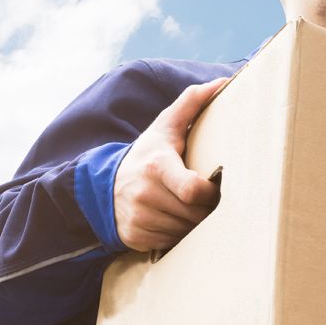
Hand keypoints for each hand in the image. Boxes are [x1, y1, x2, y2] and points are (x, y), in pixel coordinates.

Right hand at [113, 78, 228, 251]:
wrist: (104, 184)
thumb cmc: (146, 154)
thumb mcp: (165, 127)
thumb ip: (191, 104)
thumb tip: (221, 82)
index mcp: (157, 166)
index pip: (193, 190)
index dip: (209, 193)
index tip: (212, 186)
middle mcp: (145, 194)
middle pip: (195, 214)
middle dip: (205, 209)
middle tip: (206, 198)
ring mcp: (139, 218)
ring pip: (185, 231)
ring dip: (192, 223)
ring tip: (187, 207)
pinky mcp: (136, 237)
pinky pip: (170, 242)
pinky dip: (176, 234)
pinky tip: (172, 219)